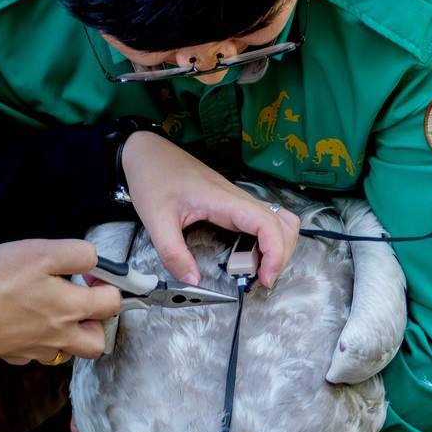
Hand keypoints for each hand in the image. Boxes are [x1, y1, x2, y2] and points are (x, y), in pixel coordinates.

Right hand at [0, 239, 119, 363]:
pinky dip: (39, 339)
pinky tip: (24, 321)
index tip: (91, 275)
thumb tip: (95, 261)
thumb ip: (76, 254)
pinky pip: (38, 352)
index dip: (109, 285)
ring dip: (69, 334)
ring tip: (52, 311)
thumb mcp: (40, 252)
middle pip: (97, 342)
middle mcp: (60, 336)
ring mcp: (37, 350)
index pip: (112, 303)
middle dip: (96, 322)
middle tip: (79, 300)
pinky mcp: (15, 356)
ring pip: (67, 351)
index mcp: (71, 308)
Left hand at [122, 131, 300, 287]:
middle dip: (280, 256)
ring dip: (276, 247)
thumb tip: (192, 280)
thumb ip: (173, 253)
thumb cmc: (153, 177)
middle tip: (260, 280)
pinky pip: (261, 222)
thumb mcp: (157, 220)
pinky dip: (265, 241)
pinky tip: (246, 256)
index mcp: (224, 200)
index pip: (268, 225)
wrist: (147, 151)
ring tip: (256, 271)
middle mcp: (237, 199)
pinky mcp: (232, 204)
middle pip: (283, 225)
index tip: (264, 278)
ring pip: (277, 221)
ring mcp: (237, 200)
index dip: (275, 253)